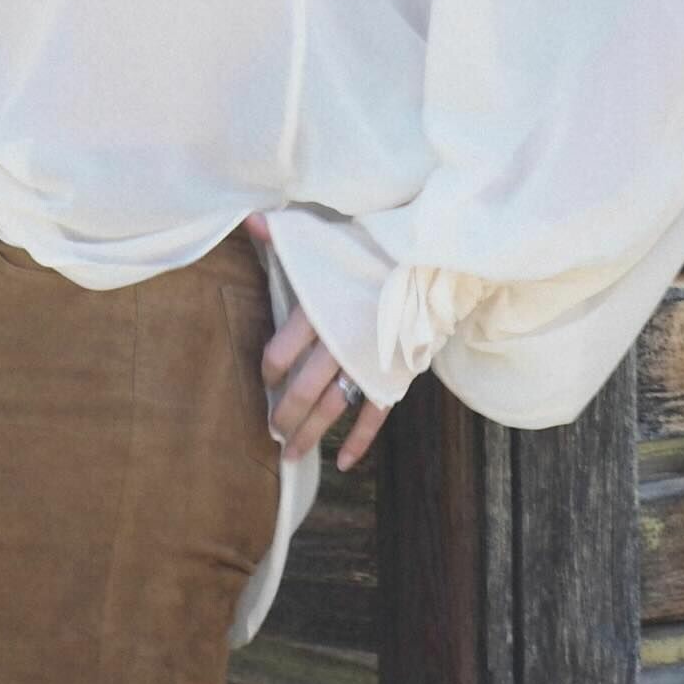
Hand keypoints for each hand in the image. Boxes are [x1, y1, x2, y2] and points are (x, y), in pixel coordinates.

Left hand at [240, 212, 393, 471]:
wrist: (433, 258)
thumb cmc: (374, 246)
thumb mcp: (327, 238)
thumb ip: (287, 237)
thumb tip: (250, 220)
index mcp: (319, 308)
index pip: (280, 352)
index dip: (267, 370)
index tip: (264, 380)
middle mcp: (340, 340)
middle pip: (302, 388)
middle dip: (284, 414)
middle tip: (271, 431)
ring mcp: (368, 361)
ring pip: (333, 407)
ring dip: (311, 433)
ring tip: (292, 454)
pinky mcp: (395, 372)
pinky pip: (374, 414)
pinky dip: (359, 441)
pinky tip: (344, 463)